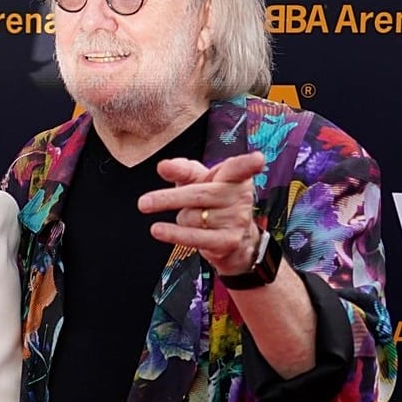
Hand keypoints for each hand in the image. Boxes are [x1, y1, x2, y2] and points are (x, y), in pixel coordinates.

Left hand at [139, 151, 267, 276]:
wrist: (234, 240)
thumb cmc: (213, 201)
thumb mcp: (199, 181)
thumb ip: (182, 170)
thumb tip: (164, 166)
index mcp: (235, 177)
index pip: (239, 168)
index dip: (248, 164)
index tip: (258, 160)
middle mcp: (239, 197)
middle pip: (199, 194)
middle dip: (169, 199)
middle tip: (143, 203)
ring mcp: (236, 220)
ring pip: (191, 217)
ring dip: (181, 218)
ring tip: (192, 217)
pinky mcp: (228, 241)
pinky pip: (194, 237)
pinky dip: (173, 234)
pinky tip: (157, 230)